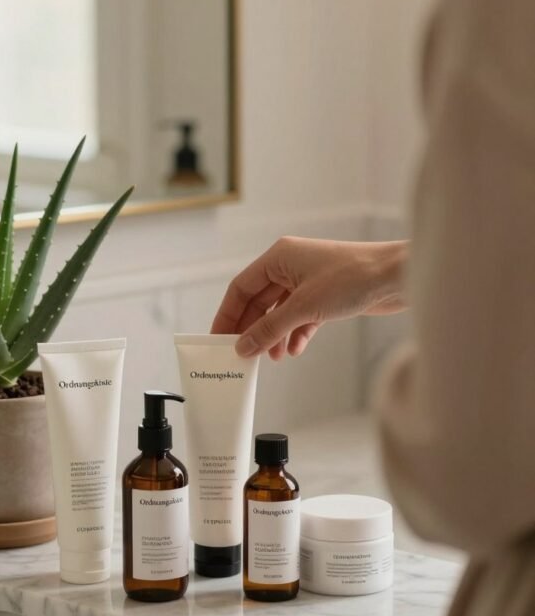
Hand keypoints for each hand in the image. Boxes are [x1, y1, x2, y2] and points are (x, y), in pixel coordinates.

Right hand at [211, 237, 407, 359]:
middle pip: (259, 302)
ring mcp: (310, 281)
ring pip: (280, 312)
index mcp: (279, 257)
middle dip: (253, 329)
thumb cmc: (354, 277)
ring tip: (273, 358)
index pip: (241, 287)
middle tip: (244, 355)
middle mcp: (292, 266)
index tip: (218, 339)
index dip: (228, 315)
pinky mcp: (327, 296)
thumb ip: (269, 329)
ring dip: (275, 336)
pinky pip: (301, 318)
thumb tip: (243, 345)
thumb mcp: (304, 307)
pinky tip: (296, 350)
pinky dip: (296, 334)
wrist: (397, 277)